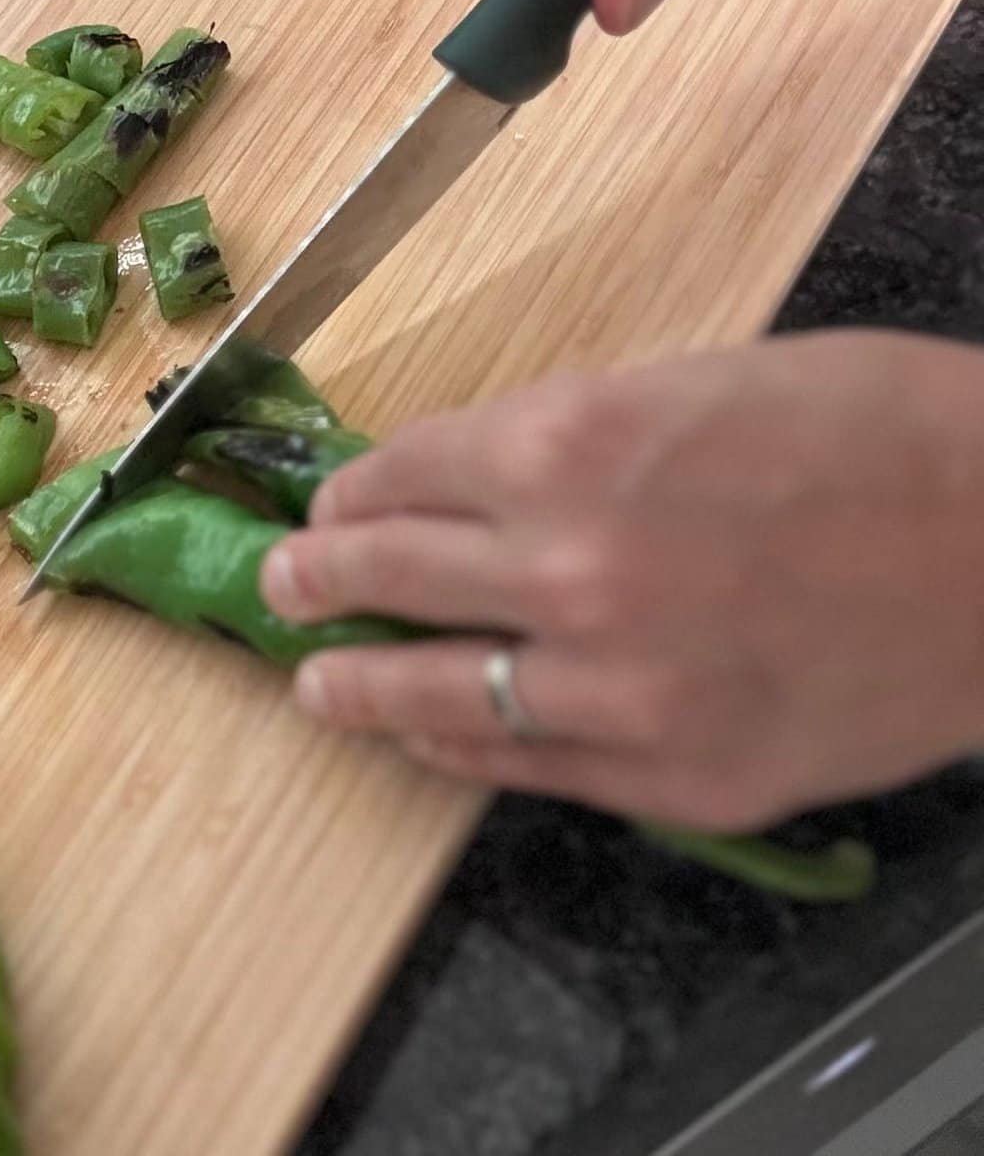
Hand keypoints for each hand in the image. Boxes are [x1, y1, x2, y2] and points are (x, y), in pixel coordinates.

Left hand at [260, 331, 983, 830]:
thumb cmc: (871, 428)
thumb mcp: (689, 383)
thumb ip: (565, 439)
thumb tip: (468, 480)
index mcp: (565, 440)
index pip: (400, 473)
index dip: (351, 493)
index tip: (330, 506)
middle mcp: (568, 564)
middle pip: (389, 574)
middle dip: (318, 579)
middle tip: (285, 586)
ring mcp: (619, 683)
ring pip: (433, 690)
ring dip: (356, 682)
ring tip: (313, 682)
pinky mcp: (678, 773)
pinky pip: (524, 766)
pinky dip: (455, 747)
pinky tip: (419, 737)